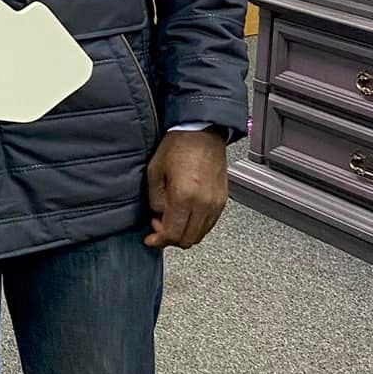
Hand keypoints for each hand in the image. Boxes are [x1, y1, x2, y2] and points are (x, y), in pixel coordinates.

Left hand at [145, 128, 227, 249]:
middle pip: (188, 239)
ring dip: (184, 233)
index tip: (150, 239)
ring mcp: (215, 204)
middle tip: (159, 227)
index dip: (159, 241)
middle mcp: (203, 204)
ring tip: (171, 219)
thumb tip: (159, 217)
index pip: (173, 234)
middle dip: (170, 239)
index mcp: (184, 197)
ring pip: (199, 235)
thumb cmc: (178, 147)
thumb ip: (155, 200)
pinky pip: (209, 224)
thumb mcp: (155, 172)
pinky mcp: (222, 201)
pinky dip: (196, 226)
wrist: (202, 132)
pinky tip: (185, 215)